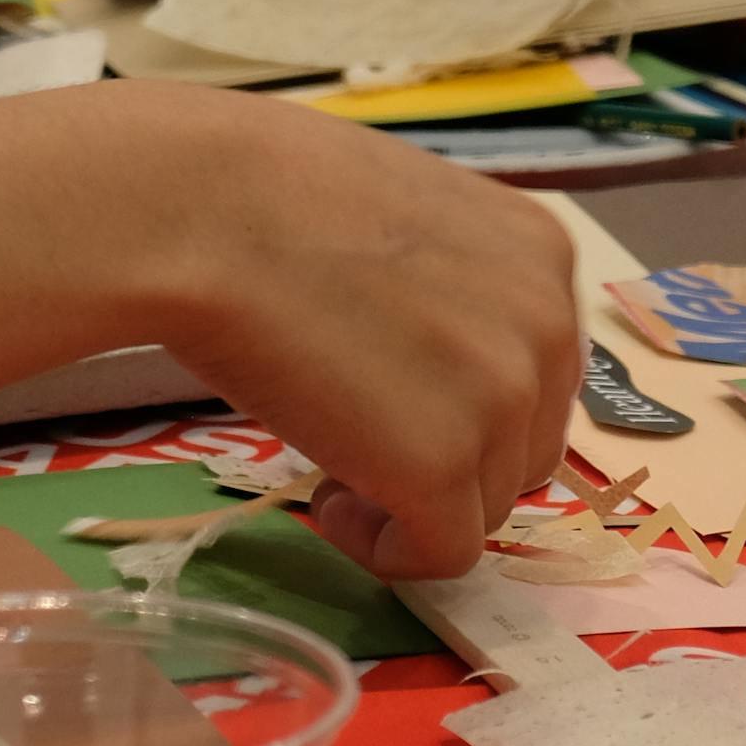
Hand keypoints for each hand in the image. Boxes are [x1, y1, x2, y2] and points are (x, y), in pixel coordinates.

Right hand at [128, 88, 579, 579]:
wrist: (199, 209)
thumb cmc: (262, 192)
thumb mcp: (397, 213)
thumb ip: (446, 280)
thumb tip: (428, 348)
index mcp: (538, 251)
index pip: (537, 367)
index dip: (462, 396)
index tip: (387, 388)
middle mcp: (546, 325)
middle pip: (523, 443)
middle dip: (445, 450)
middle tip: (351, 423)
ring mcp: (502, 398)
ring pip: (484, 503)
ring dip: (411, 496)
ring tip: (326, 452)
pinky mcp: (440, 465)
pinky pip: (440, 553)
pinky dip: (385, 548)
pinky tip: (326, 505)